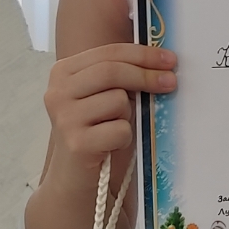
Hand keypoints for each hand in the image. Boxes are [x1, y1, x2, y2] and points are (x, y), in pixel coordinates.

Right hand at [44, 44, 177, 164]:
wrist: (73, 176)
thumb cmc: (94, 131)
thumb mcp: (102, 96)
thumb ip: (120, 75)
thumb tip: (162, 63)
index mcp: (62, 72)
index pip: (109, 53)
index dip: (143, 54)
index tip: (169, 59)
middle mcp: (58, 92)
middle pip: (112, 71)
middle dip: (146, 76)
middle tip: (170, 82)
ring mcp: (65, 118)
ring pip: (118, 101)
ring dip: (128, 115)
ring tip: (115, 127)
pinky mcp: (77, 143)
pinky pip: (120, 129)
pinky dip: (125, 137)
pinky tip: (111, 145)